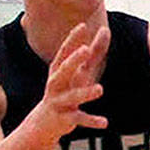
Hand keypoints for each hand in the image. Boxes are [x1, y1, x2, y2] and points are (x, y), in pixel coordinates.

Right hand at [35, 23, 109, 138]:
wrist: (43, 124)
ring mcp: (59, 102)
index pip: (64, 53)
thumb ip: (93, 54)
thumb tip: (105, 30)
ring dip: (85, 93)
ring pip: (72, 96)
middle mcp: (55, 85)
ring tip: (100, 89)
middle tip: (86, 49)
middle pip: (63, 70)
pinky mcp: (64, 119)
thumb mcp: (78, 72)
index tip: (82, 25)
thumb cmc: (64, 92)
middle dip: (73, 60)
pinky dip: (92, 120)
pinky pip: (79, 119)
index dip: (72, 39)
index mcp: (58, 72)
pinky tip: (105, 123)